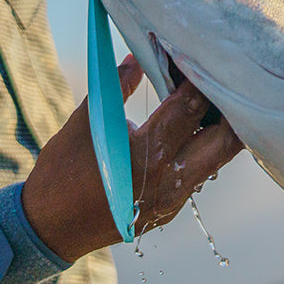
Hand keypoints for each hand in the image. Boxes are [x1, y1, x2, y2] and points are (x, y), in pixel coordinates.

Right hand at [22, 55, 244, 262]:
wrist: (52, 227)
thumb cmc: (62, 171)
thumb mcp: (85, 122)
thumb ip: (116, 86)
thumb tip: (136, 56)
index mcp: (147, 152)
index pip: (191, 107)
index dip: (200, 79)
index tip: (202, 59)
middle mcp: (169, 179)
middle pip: (225, 139)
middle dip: (231, 108)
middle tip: (227, 82)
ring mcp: (175, 198)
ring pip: (219, 159)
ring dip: (224, 130)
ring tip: (218, 103)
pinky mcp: (173, 209)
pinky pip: (200, 173)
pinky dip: (205, 149)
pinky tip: (200, 131)